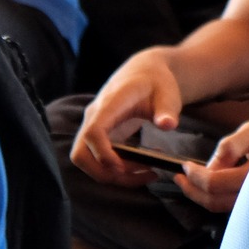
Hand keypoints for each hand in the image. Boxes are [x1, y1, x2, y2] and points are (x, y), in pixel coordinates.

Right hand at [73, 47, 187, 184]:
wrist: (146, 73)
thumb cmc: (157, 82)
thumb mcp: (167, 93)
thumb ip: (167, 109)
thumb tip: (167, 125)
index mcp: (110, 104)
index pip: (93, 131)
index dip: (102, 153)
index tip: (122, 167)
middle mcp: (95, 117)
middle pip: (81, 153)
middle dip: (106, 173)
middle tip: (141, 174)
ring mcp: (93, 127)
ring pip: (87, 161)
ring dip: (113, 176)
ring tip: (146, 173)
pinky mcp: (99, 137)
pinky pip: (97, 160)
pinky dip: (116, 171)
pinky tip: (141, 167)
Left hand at [174, 115, 248, 211]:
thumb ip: (231, 145)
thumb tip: (210, 168)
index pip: (215, 183)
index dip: (195, 176)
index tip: (185, 166)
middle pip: (215, 202)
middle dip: (192, 191)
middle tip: (180, 177)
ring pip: (223, 208)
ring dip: (202, 196)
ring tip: (191, 181)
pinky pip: (234, 206)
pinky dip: (217, 198)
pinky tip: (213, 185)